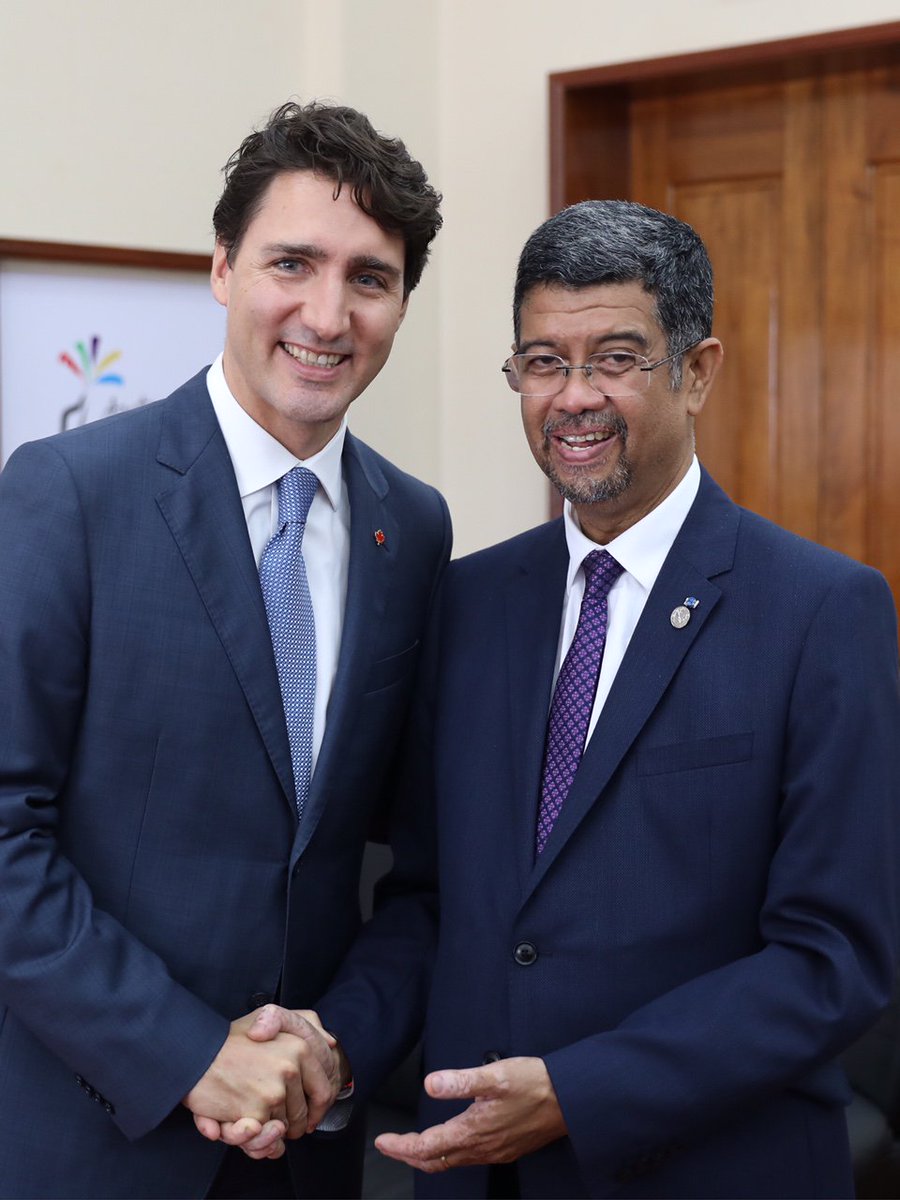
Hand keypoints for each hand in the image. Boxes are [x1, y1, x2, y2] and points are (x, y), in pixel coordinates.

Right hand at [186, 1006, 344, 1151]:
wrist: (194, 1054)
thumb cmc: (231, 1037)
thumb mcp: (271, 1016)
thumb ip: (303, 1024)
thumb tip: (331, 1043)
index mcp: (300, 1047)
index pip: (323, 1090)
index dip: (317, 1108)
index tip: (308, 1117)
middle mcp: (290, 1069)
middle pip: (302, 1115)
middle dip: (291, 1125)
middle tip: (275, 1121)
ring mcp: (273, 1093)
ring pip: (283, 1129)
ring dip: (271, 1134)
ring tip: (255, 1121)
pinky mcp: (254, 1114)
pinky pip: (263, 1139)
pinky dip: (255, 1140)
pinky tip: (244, 1127)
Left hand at [375, 1057, 566, 1172]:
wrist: (570, 1101)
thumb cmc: (535, 1084)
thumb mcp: (496, 1075)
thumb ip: (461, 1081)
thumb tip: (431, 1084)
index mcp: (473, 1131)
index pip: (426, 1147)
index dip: (401, 1146)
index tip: (382, 1142)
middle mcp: (481, 1148)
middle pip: (436, 1161)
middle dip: (409, 1154)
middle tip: (391, 1145)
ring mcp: (494, 1152)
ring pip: (452, 1161)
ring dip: (429, 1155)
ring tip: (413, 1144)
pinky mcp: (505, 1149)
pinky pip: (469, 1159)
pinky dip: (450, 1153)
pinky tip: (451, 1141)